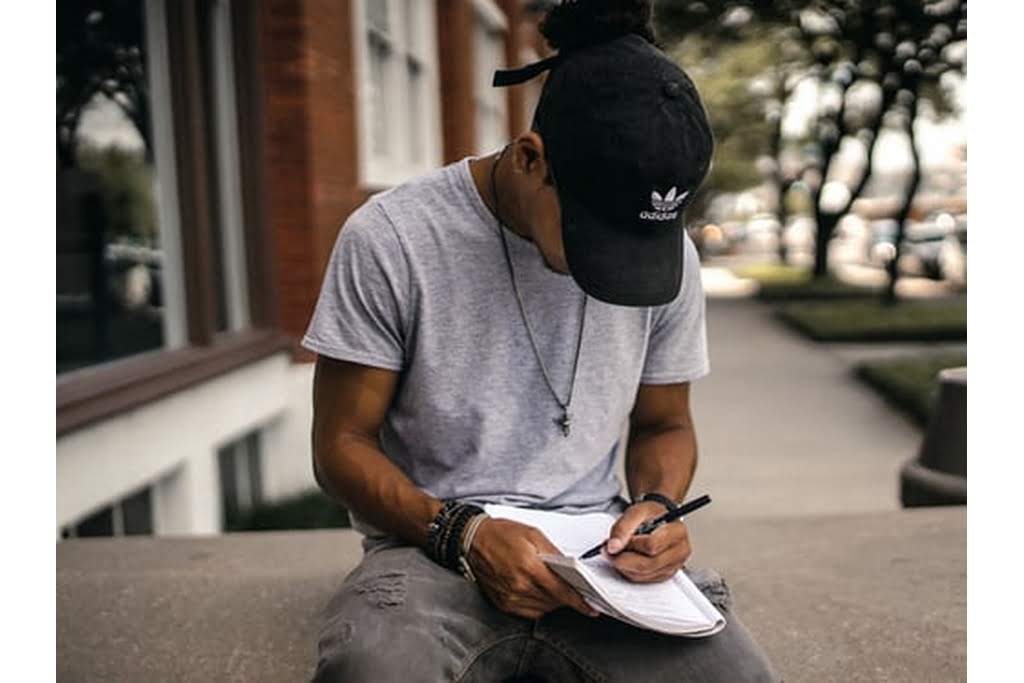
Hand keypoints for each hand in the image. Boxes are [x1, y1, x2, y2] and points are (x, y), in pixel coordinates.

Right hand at [467, 518, 599, 619]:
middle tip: (575, 590)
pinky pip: (529, 612)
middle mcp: (519, 585)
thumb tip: (572, 569)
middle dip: (567, 598)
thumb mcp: (533, 534)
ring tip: (554, 587)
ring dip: (553, 601)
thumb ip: (554, 553)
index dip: (579, 601)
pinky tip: (539, 592)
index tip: (591, 607)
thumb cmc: (502, 533)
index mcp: (529, 566)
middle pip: (554, 602)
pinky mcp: (503, 603)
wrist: (472, 540)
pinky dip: (539, 605)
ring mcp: (510, 597)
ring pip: (543, 609)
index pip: (561, 591)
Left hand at [604, 501, 691, 582]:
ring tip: (616, 553)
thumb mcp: (637, 511)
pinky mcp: (665, 574)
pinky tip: (625, 559)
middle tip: (608, 551)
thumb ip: (623, 527)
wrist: (660, 519)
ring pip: (643, 574)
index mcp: (677, 532)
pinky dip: (629, 571)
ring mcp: (674, 565)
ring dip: (624, 566)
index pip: (652, 545)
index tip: (613, 542)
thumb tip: (613, 546)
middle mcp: (679, 551)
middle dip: (622, 559)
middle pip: (648, 564)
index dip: (630, 545)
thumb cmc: (652, 515)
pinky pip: (643, 579)